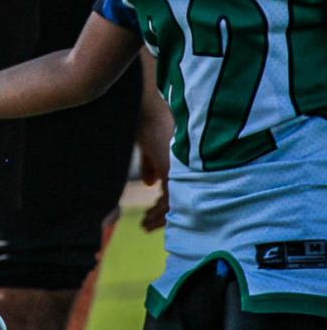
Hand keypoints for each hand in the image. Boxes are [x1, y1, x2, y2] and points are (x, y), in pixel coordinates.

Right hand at [136, 81, 172, 232]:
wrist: (142, 104)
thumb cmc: (142, 117)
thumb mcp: (148, 145)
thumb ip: (151, 164)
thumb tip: (150, 184)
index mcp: (184, 157)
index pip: (182, 187)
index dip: (167, 203)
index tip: (152, 214)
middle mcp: (189, 165)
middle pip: (183, 198)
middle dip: (164, 214)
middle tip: (149, 225)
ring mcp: (183, 168)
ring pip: (177, 204)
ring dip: (161, 217)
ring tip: (146, 225)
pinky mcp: (174, 172)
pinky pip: (170, 202)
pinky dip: (159, 214)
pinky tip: (147, 219)